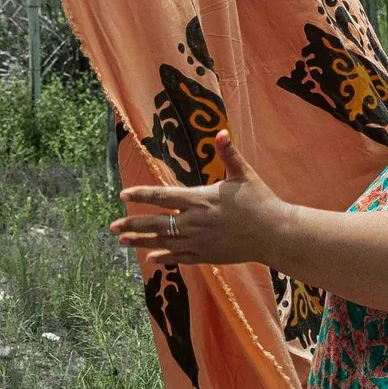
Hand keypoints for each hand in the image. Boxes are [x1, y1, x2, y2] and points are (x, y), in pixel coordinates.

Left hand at [110, 131, 289, 266]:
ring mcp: (200, 241)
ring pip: (164, 242)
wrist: (275, 234)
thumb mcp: (244, 174)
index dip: (141, 195)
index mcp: (201, 199)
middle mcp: (195, 222)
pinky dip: (163, 256)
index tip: (123, 194)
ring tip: (122, 241)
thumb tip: (221, 131)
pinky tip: (150, 257)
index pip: (163, 196)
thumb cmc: (261, 201)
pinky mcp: (207, 255)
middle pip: (157, 223)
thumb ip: (229, 154)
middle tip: (112, 226)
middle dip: (132, 224)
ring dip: (141, 241)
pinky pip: (179, 257)